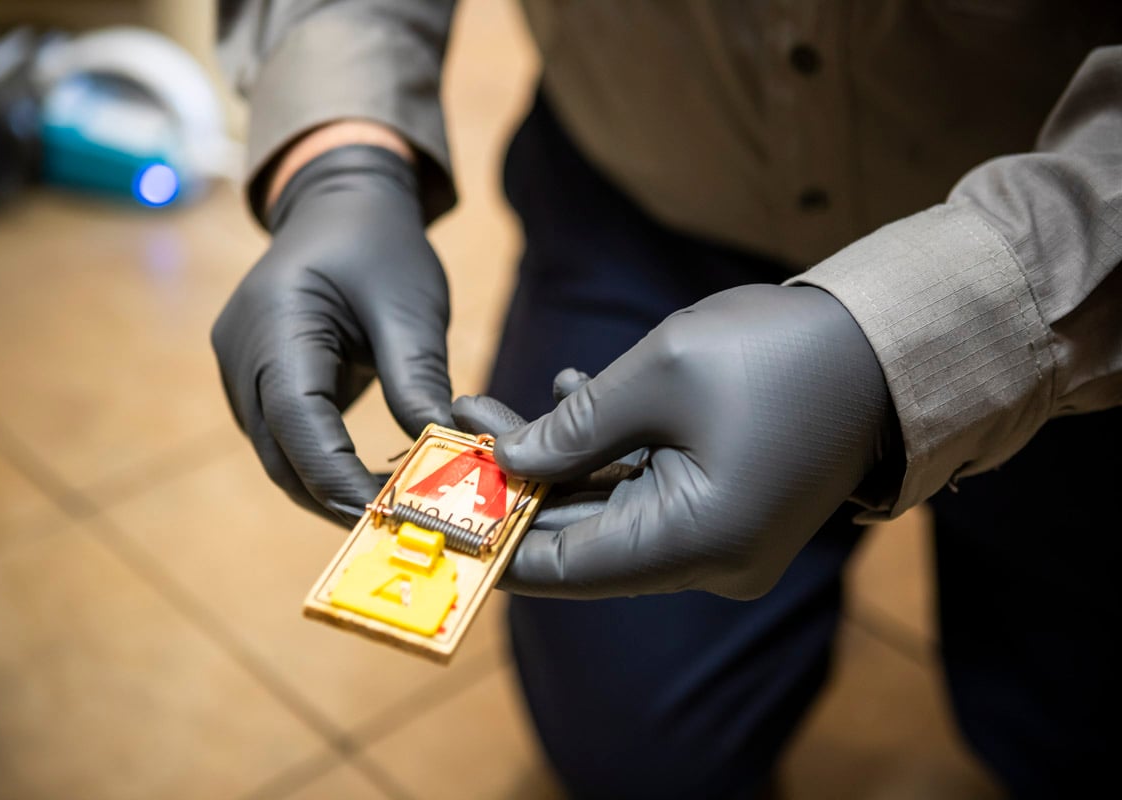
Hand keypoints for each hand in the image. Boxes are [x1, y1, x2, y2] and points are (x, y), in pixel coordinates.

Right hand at [212, 145, 451, 524]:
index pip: (299, 424)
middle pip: (279, 454)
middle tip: (396, 527)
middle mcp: (242, 354)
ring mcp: (240, 369)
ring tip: (387, 511)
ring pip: (277, 455)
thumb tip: (440, 452)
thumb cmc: (379, 246)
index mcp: (275, 325)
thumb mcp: (411, 307)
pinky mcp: (255, 380)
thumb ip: (417, 378)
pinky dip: (319, 466)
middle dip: (334, 498)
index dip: (340, 479)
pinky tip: (365, 480)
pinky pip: (282, 438)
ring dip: (325, 489)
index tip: (393, 511)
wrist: (339, 205)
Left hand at [489, 284, 894, 599]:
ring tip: (488, 409)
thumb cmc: (781, 353)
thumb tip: (506, 462)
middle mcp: (708, 560)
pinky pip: (644, 493)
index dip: (493, 541)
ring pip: (606, 512)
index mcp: (695, 542)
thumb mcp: (661, 375)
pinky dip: (601, 454)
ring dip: (551, 463)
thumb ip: (574, 428)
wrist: (885, 345)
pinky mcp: (725, 510)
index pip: (563, 569)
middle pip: (579, 541)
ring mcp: (719, 539)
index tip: (434, 510)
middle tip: (454, 435)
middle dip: (513, 488)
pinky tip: (566, 398)